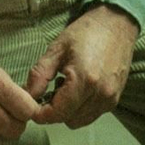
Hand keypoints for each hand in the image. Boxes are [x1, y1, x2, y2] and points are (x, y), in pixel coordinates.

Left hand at [26, 3, 138, 128]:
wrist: (116, 24)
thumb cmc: (85, 32)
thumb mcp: (56, 48)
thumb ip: (39, 74)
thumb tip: (28, 96)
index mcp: (85, 80)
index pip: (58, 113)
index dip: (41, 114)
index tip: (32, 106)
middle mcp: (101, 94)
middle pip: (68, 119)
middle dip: (54, 111)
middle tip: (48, 91)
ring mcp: (110, 99)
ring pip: (80, 120)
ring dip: (68, 111)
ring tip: (64, 87)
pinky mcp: (115, 100)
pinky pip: (91, 115)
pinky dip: (80, 108)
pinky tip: (78, 89)